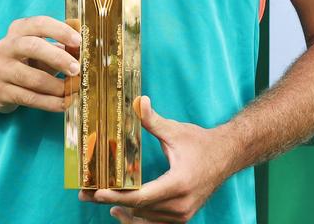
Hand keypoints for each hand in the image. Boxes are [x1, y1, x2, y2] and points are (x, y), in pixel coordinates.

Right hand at [0, 15, 79, 113]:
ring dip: (58, 86)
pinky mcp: (0, 92)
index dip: (61, 31)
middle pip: (33, 47)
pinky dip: (51, 103)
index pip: (40, 24)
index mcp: (18, 30)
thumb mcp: (41, 50)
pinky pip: (30, 98)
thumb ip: (60, 48)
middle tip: (77, 69)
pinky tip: (64, 103)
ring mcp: (0, 70)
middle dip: (59, 58)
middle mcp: (6, 46)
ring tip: (73, 90)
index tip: (78, 42)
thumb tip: (82, 52)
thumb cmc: (26, 62)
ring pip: (33, 78)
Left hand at [79, 96, 233, 222]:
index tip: (96, 193)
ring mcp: (182, 214)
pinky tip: (122, 212)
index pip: (141, 197)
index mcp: (178, 184)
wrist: (228, 156)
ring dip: (123, 212)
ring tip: (100, 201)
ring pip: (145, 219)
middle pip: (139, 209)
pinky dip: (138, 218)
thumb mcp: (176, 132)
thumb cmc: (202, 143)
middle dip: (111, 201)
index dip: (115, 196)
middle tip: (86, 194)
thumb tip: (138, 102)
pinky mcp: (183, 217)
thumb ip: (154, 121)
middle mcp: (181, 205)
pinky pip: (155, 223)